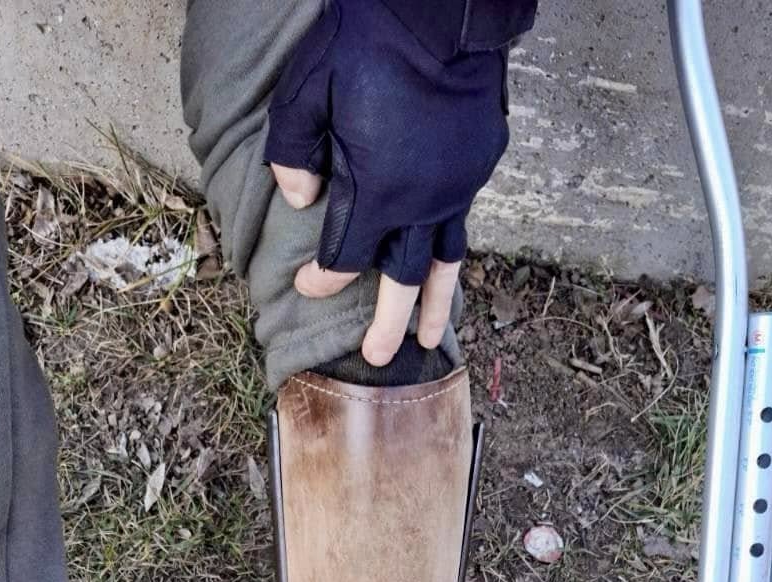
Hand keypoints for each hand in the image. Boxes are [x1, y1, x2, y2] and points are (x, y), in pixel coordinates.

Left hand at [265, 0, 510, 365]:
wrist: (440, 10)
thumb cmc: (366, 45)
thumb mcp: (306, 94)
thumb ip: (293, 154)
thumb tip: (301, 201)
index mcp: (378, 192)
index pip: (345, 256)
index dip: (321, 278)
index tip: (304, 286)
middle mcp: (422, 202)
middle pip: (403, 279)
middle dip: (389, 323)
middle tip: (380, 357)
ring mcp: (456, 186)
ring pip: (445, 260)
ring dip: (436, 304)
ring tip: (433, 340)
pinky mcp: (478, 165)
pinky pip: (460, 218)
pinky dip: (449, 247)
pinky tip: (444, 263)